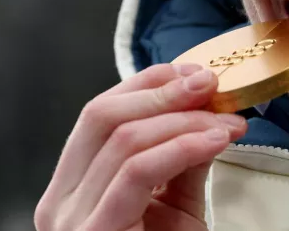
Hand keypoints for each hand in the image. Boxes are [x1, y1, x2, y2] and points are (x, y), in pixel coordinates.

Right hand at [35, 63, 248, 230]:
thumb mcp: (177, 201)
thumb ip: (185, 155)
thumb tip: (210, 106)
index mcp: (73, 186)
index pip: (100, 112)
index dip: (150, 81)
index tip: (199, 72)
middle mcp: (59, 202)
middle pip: (102, 115)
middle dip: (164, 90)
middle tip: (214, 85)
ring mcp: (70, 221)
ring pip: (123, 140)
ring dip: (186, 120)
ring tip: (229, 123)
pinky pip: (135, 173)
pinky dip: (182, 146)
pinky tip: (217, 141)